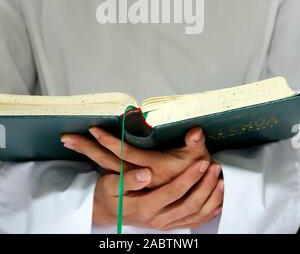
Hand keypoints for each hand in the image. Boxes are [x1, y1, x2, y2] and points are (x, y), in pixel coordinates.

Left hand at [61, 126, 211, 187]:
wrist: (193, 193)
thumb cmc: (194, 169)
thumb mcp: (197, 156)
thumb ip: (195, 143)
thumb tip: (195, 132)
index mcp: (153, 168)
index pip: (126, 154)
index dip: (111, 142)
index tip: (94, 130)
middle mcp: (140, 174)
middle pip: (107, 161)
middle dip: (87, 149)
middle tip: (67, 138)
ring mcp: (134, 177)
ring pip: (105, 164)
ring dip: (87, 152)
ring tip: (69, 141)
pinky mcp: (133, 176)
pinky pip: (110, 166)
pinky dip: (97, 157)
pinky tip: (88, 148)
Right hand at [93, 159, 223, 230]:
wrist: (107, 211)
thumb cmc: (109, 193)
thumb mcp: (111, 184)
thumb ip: (129, 180)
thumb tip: (146, 173)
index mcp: (145, 207)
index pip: (173, 192)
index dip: (189, 178)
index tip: (201, 162)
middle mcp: (157, 219)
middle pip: (189, 204)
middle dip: (205, 186)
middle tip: (215, 167)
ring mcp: (165, 224)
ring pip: (195, 215)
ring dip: (210, 198)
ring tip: (221, 180)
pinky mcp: (169, 224)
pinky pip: (194, 222)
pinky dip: (208, 213)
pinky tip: (218, 201)